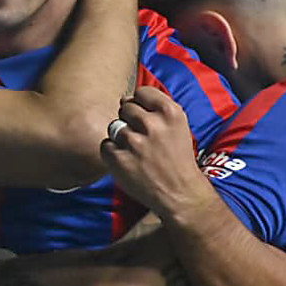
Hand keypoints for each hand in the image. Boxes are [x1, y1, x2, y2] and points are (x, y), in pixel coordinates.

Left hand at [100, 87, 208, 222]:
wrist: (179, 193)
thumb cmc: (178, 160)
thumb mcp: (179, 127)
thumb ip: (157, 109)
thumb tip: (128, 98)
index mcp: (170, 113)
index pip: (141, 92)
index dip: (140, 103)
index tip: (143, 115)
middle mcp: (152, 124)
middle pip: (125, 108)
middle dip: (130, 121)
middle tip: (141, 138)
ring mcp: (134, 142)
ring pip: (114, 127)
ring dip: (122, 138)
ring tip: (137, 152)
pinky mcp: (119, 158)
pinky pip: (106, 145)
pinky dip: (113, 153)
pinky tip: (128, 161)